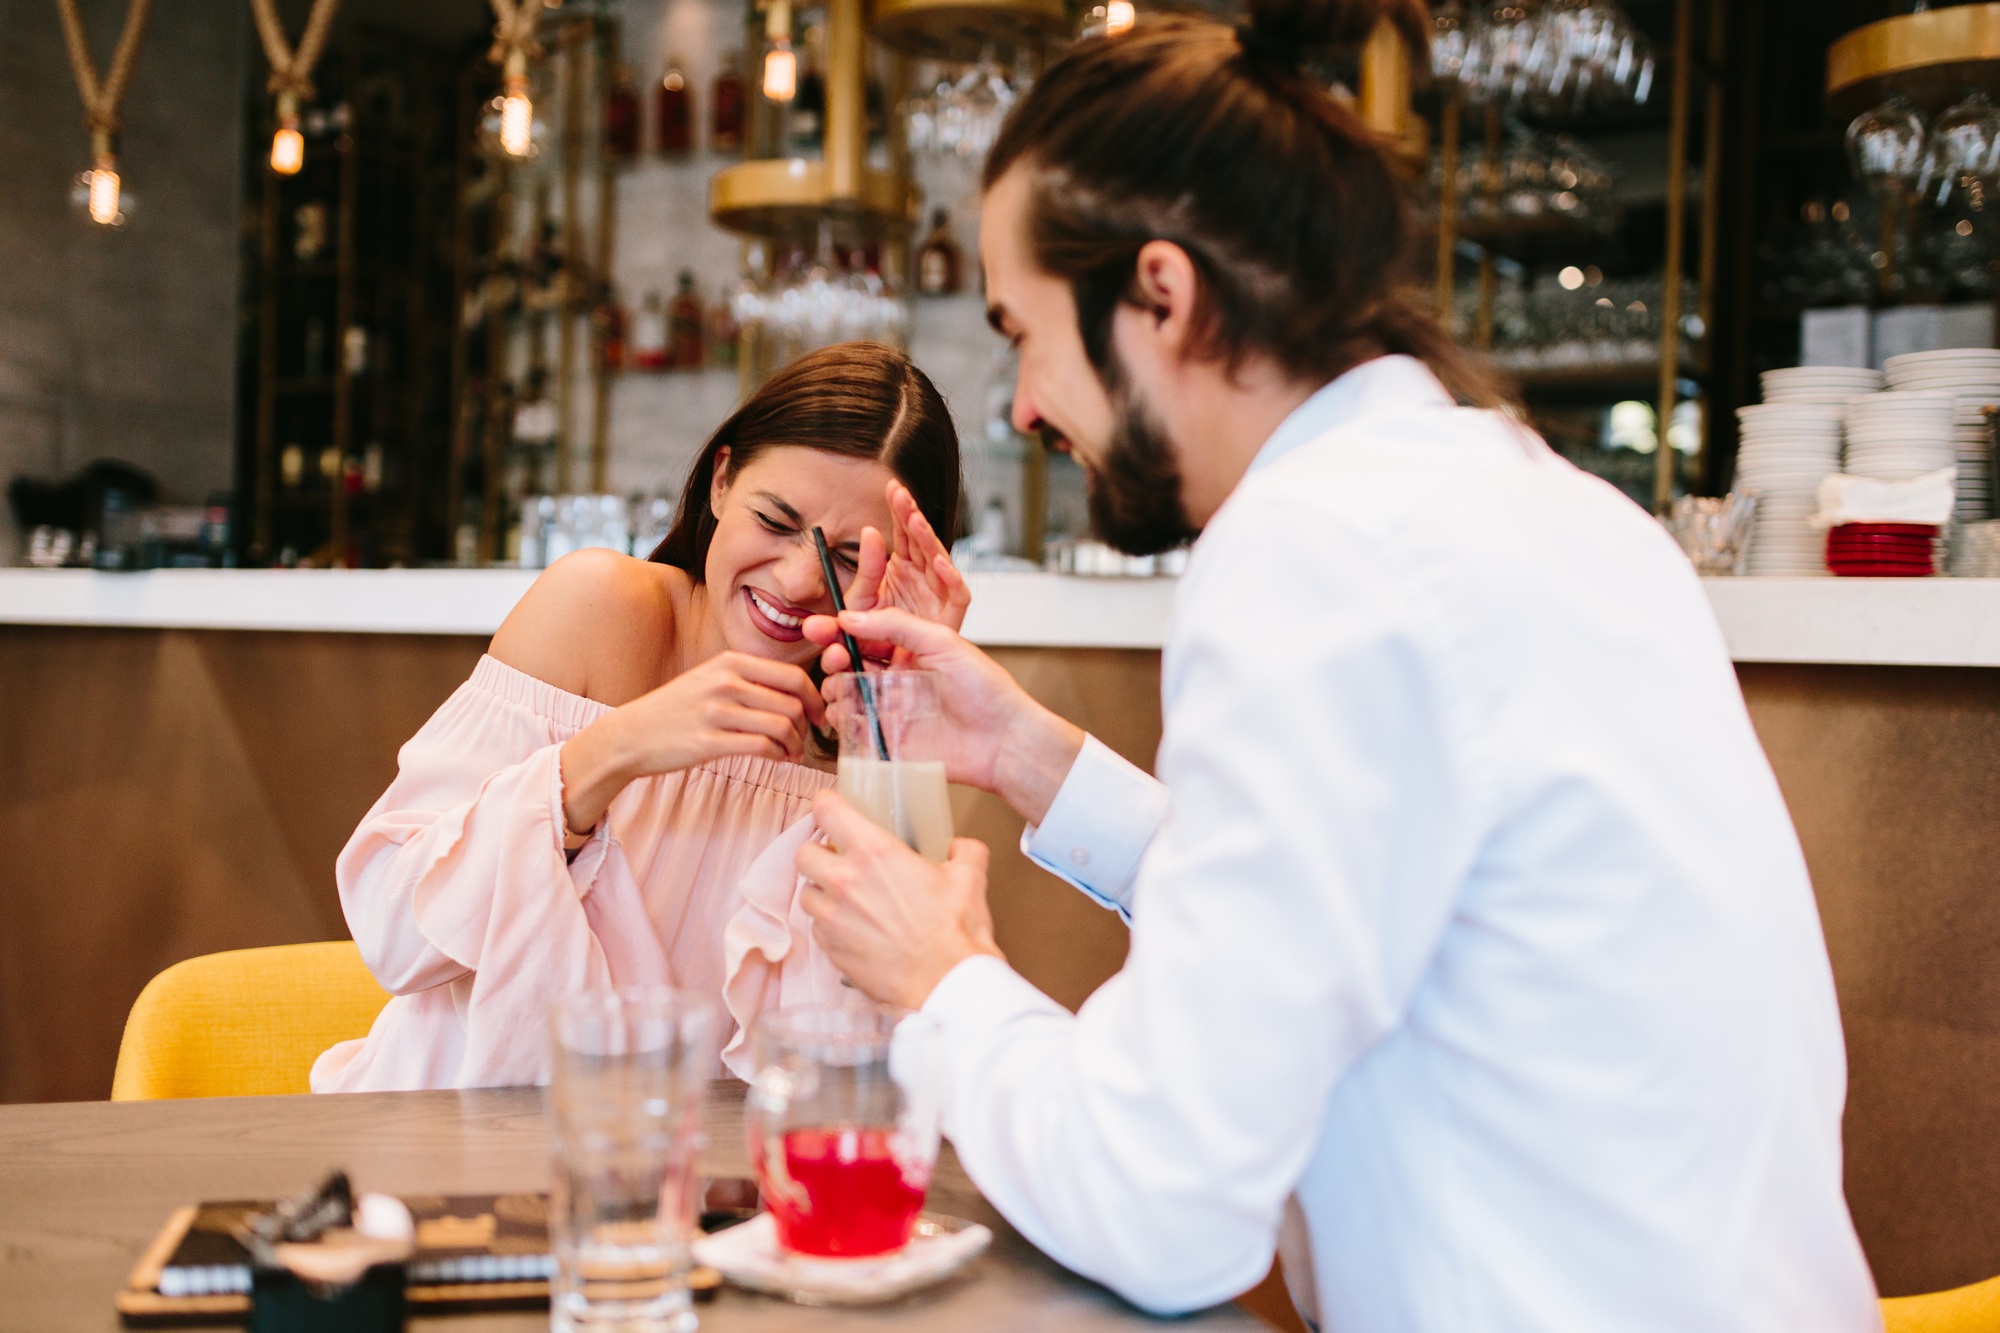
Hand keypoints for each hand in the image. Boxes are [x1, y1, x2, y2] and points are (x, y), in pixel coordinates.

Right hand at [560, 652, 824, 833]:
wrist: (631, 735)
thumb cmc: (676, 710)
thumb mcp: (710, 678)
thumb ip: (748, 680)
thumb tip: (794, 692)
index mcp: (730, 662)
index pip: (792, 676)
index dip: (814, 699)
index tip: (817, 716)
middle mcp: (725, 682)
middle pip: (792, 703)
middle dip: (807, 726)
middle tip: (804, 739)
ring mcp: (716, 711)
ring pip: (781, 726)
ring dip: (795, 744)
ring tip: (791, 753)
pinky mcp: (708, 742)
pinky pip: (761, 747)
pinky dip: (778, 755)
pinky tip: (777, 759)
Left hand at [796, 790, 1002, 1008]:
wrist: (946, 983)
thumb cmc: (955, 932)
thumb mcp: (969, 878)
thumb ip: (964, 851)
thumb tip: (960, 848)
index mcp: (874, 852)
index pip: (826, 810)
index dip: (827, 805)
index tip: (833, 808)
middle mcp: (844, 881)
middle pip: (804, 852)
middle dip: (819, 852)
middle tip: (840, 858)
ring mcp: (833, 918)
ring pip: (806, 891)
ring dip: (822, 890)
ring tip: (847, 897)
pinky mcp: (831, 950)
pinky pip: (817, 927)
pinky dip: (830, 924)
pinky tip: (854, 928)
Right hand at [802, 607, 1083, 823]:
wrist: (1003, 740)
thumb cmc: (986, 690)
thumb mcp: (942, 640)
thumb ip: (896, 625)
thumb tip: (851, 617)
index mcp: (909, 652)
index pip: (864, 636)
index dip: (839, 631)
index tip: (821, 627)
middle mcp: (896, 681)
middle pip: (848, 666)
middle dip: (833, 659)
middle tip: (834, 657)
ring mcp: (891, 711)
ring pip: (846, 697)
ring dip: (835, 689)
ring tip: (841, 687)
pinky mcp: (888, 743)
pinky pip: (854, 731)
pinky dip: (842, 722)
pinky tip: (846, 713)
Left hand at [843, 480, 970, 661]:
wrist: (899, 683)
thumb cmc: (880, 649)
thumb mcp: (856, 624)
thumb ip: (844, 608)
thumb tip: (838, 582)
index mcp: (903, 572)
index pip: (903, 535)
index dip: (900, 511)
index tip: (892, 488)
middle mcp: (923, 580)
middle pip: (921, 542)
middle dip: (911, 516)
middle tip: (900, 494)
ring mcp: (939, 598)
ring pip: (939, 561)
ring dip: (927, 539)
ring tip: (914, 520)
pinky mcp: (951, 619)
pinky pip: (958, 597)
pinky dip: (951, 579)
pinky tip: (938, 564)